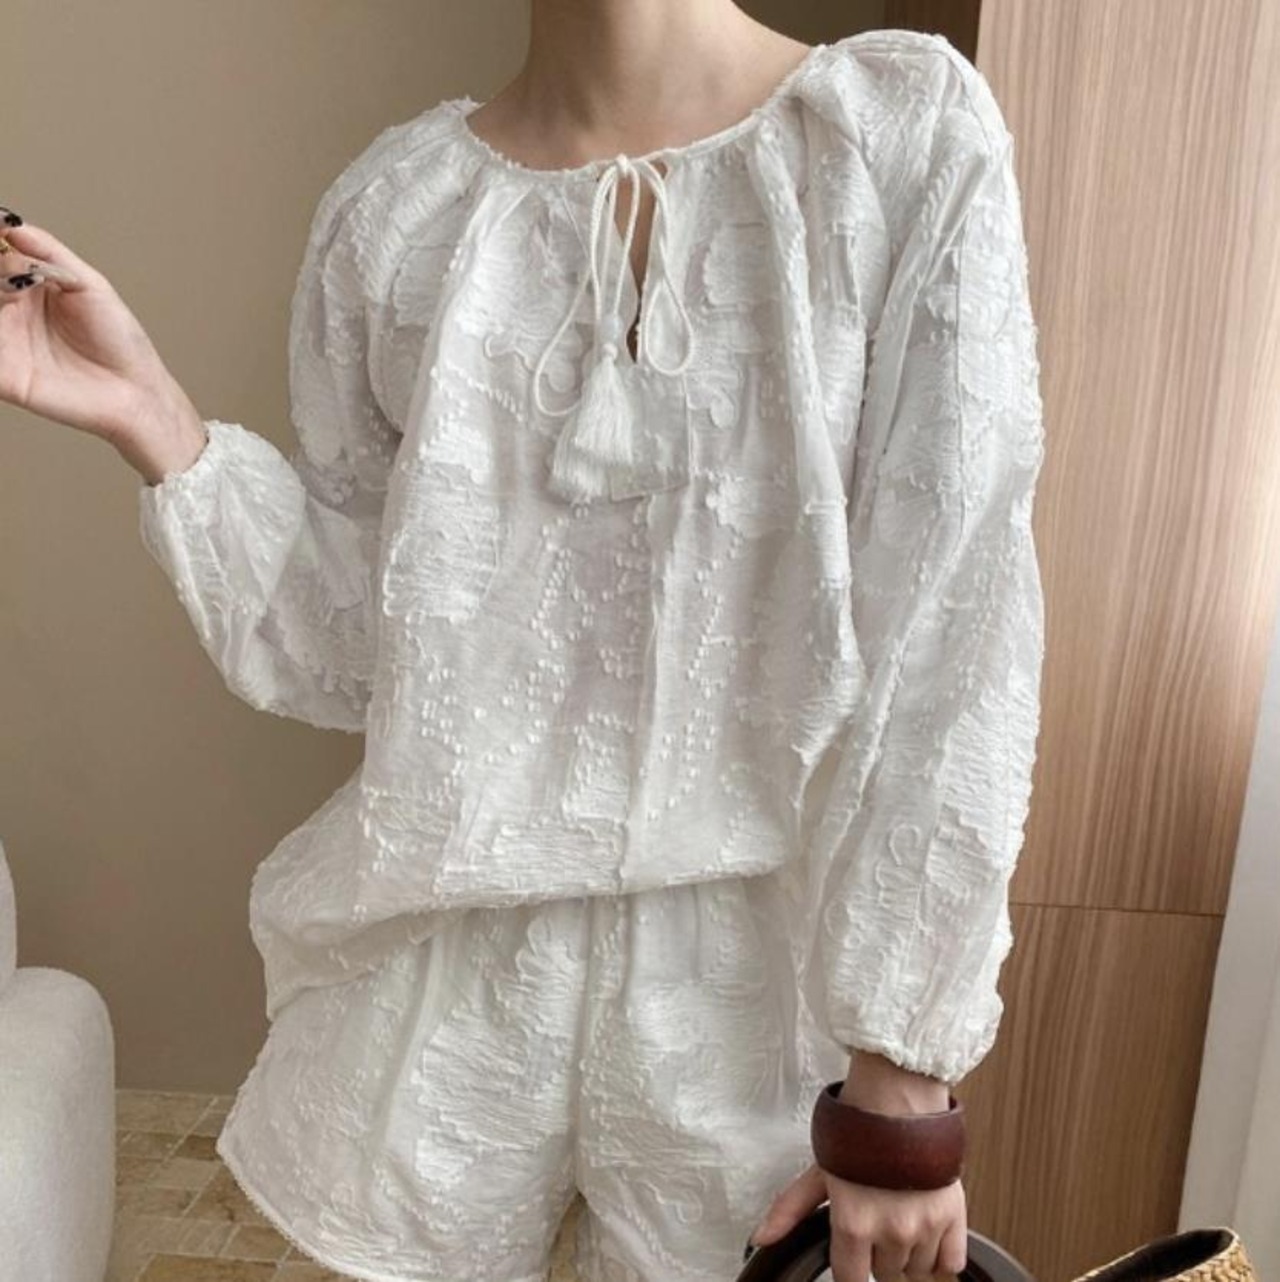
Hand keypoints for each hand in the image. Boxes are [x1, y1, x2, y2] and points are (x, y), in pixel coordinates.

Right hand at [0, 214, 195, 446]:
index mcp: (27, 285)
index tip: (4, 229)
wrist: (135, 389)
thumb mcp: (89, 285)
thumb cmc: (119, 339)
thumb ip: (49, 254)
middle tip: (19, 281)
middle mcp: (9, 310)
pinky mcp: (3, 376)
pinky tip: (5, 328)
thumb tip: (12, 224)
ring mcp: (3, 341)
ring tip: (14, 293)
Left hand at [749, 1053, 966, 1281]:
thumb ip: (790, 1208)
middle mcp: (890, 1231)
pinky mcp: (954, 1218)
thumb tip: (762, 1237)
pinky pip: (951, 1263)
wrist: (899, 1100)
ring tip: (901, 1216)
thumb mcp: (819, 1169)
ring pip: (917, 1270)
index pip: (852, 1280)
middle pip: (885, 1274)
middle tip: (877, 1220)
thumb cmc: (859, 1129)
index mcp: (853, 1223)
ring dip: (910, 1253)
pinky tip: (928, 1229)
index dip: (850, 1268)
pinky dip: (941, 1254)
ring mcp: (924, 1227)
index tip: (853, 1254)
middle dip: (879, 1254)